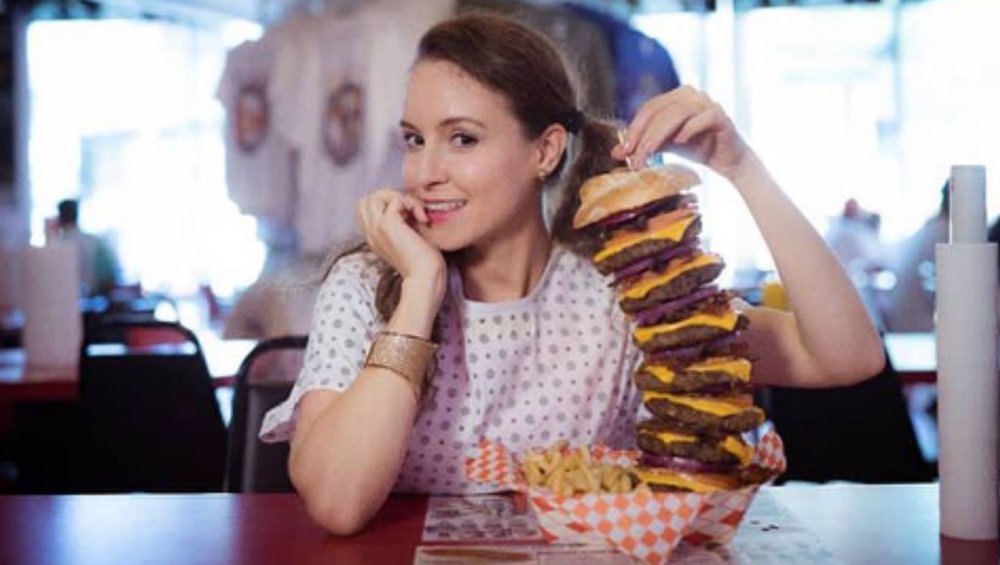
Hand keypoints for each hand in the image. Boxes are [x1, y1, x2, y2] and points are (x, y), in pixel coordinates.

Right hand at [356, 189, 446, 302]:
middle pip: (367, 199)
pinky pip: (396, 200)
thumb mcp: (407, 240)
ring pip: (377, 195)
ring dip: (399, 197)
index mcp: (374, 238)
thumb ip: (402, 224)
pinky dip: (412, 203)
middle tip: (409, 211)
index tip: (407, 216)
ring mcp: (377, 228)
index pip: (366, 209)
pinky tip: (423, 219)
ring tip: (415, 213)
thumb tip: (409, 205)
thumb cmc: (423, 263)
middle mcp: (371, 232)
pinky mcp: (388, 225)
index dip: (385, 205)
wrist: (425, 277)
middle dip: (389, 197)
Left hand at [611, 85, 752, 180]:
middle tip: (634, 159)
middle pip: (659, 111)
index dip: (634, 130)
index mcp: (675, 97)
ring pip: (676, 114)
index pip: (648, 109)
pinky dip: (688, 129)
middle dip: (643, 137)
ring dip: (658, 137)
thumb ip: (644, 145)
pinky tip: (679, 143)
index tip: (624, 151)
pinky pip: (702, 118)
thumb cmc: (697, 148)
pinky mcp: (720, 115)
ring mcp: (707, 103)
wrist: (728, 160)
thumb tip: (616, 153)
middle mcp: (690, 94)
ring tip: (649, 156)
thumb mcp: (666, 146)